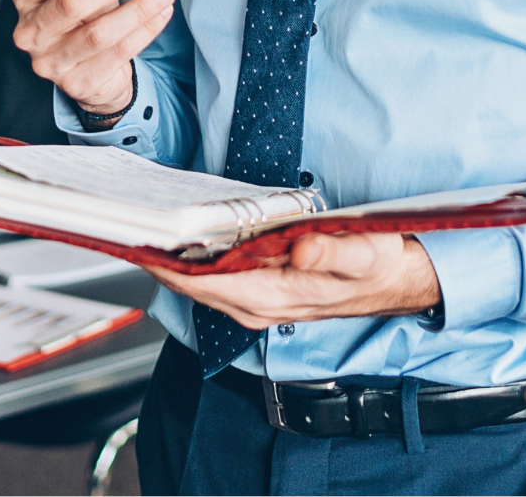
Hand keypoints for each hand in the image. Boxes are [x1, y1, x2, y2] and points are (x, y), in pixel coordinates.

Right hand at [12, 0, 174, 117]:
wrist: (88, 67)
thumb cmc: (82, 10)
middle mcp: (29, 30)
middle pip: (73, 2)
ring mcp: (50, 61)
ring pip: (98, 33)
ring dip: (137, 9)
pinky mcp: (76, 83)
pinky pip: (117, 55)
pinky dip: (144, 32)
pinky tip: (162, 13)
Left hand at [147, 232, 441, 327]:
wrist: (396, 279)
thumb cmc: (379, 265)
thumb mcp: (363, 253)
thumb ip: (331, 252)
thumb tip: (299, 249)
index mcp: (273, 298)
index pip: (203, 283)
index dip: (166, 263)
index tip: (138, 239)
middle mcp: (257, 305)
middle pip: (191, 283)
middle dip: (158, 254)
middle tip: (128, 220)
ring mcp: (256, 299)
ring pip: (199, 280)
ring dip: (172, 255)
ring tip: (145, 221)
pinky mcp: (260, 288)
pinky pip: (214, 274)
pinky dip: (193, 256)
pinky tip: (182, 232)